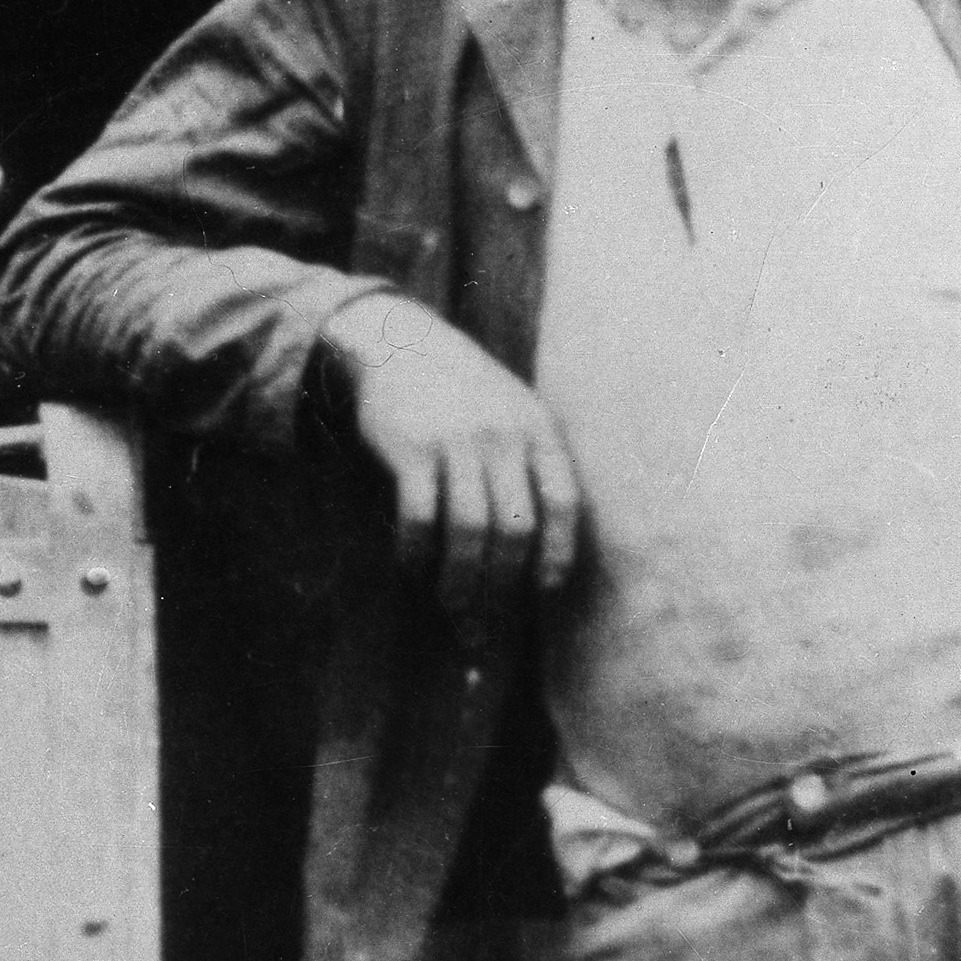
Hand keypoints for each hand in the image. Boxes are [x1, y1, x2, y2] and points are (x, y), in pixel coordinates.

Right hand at [323, 293, 585, 627]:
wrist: (397, 343)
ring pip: (469, 531)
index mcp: (537, 429)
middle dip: (501, 584)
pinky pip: (419, 516)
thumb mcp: (510, 412)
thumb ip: (527, 465)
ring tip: (450, 605)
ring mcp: (457, 440)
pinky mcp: (411, 447)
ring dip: (459, 579)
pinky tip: (411, 567)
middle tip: (484, 617)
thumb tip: (531, 550)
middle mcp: (503, 435)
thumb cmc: (460, 393)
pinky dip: (416, 552)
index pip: (563, 503)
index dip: (557, 553)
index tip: (543, 590)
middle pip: (515, 529)